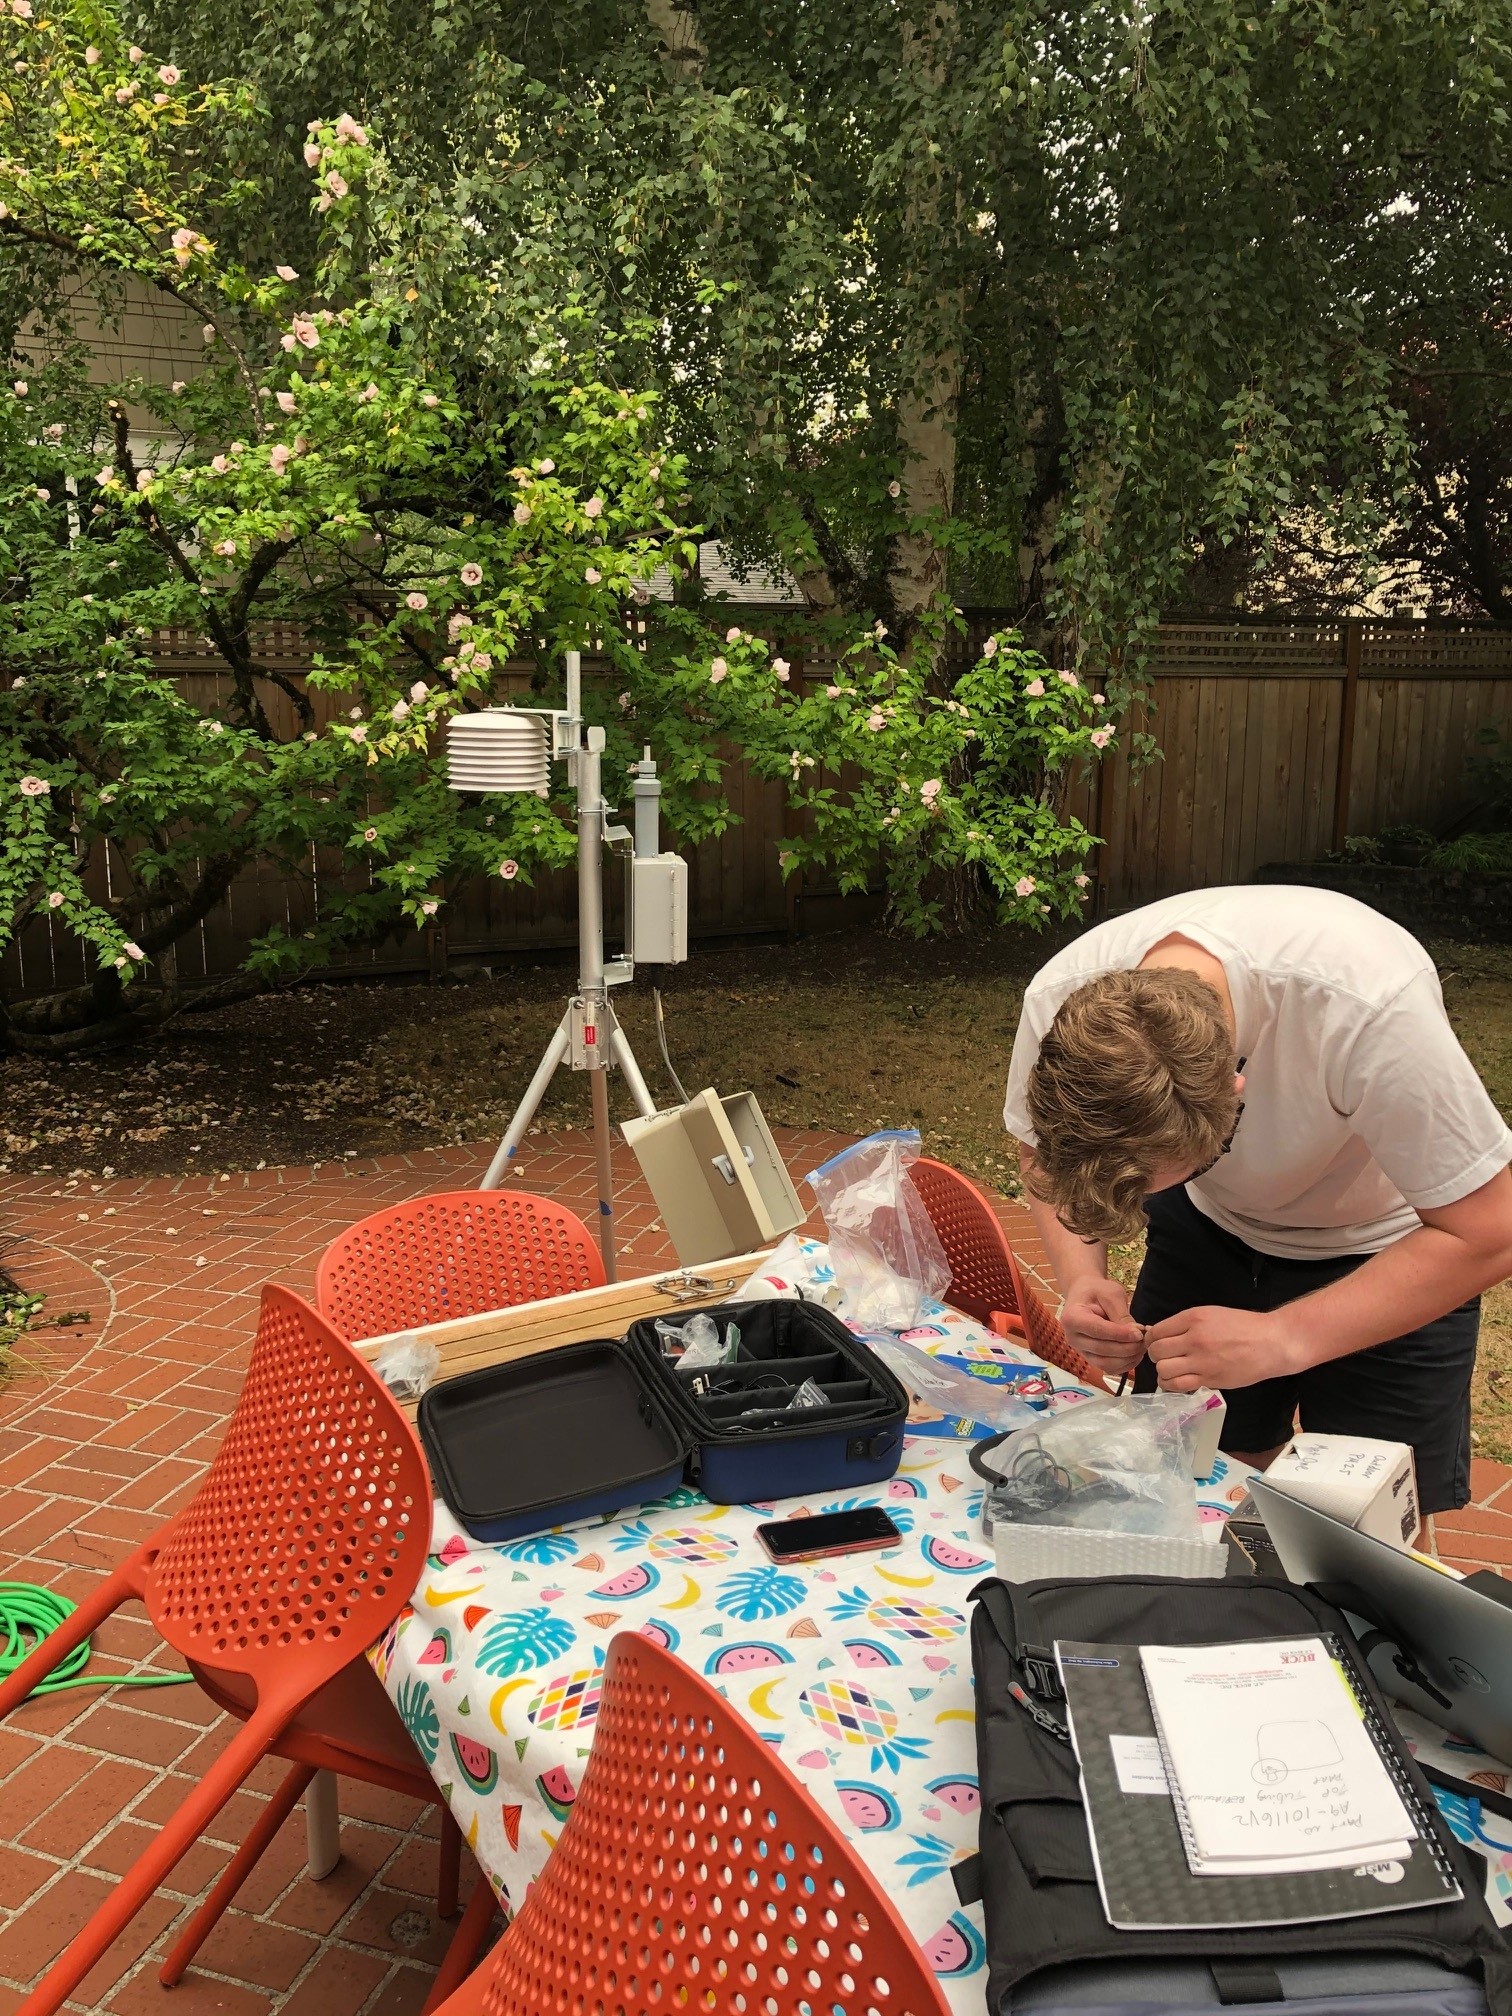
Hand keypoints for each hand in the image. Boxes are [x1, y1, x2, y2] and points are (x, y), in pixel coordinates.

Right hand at [1060, 1276, 1145, 1374]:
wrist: (1085, 1295)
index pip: (1098, 1330)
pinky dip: (1126, 1364)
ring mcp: (1081, 1351)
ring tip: (1142, 1346)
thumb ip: (1122, 1315)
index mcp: (1072, 1318)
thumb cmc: (1097, 1291)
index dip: (1120, 1334)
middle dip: (1127, 1347)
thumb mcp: (1111, 1294)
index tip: (1139, 1333)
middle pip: (1102, 1350)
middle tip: (1145, 1340)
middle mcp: (1072, 1338)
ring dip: (1128, 1358)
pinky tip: (1136, 1353)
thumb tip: (1136, 1334)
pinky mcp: (1091, 1358)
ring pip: (1106, 1364)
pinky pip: (1109, 1368)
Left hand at [1144, 1306, 1300, 1391]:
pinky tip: (1176, 1381)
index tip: (1158, 1343)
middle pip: (1156, 1351)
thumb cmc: (1243, 1326)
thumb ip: (1186, 1323)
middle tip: (1166, 1357)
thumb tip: (1159, 1333)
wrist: (1271, 1342)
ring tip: (1172, 1369)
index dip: (1152, 1339)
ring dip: (1163, 1371)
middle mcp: (1195, 1339)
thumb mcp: (1211, 1314)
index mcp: (1194, 1318)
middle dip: (1156, 1355)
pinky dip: (1171, 1385)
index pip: (1156, 1331)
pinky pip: (1178, 1385)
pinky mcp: (1210, 1379)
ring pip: (1163, 1369)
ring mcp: (1202, 1361)